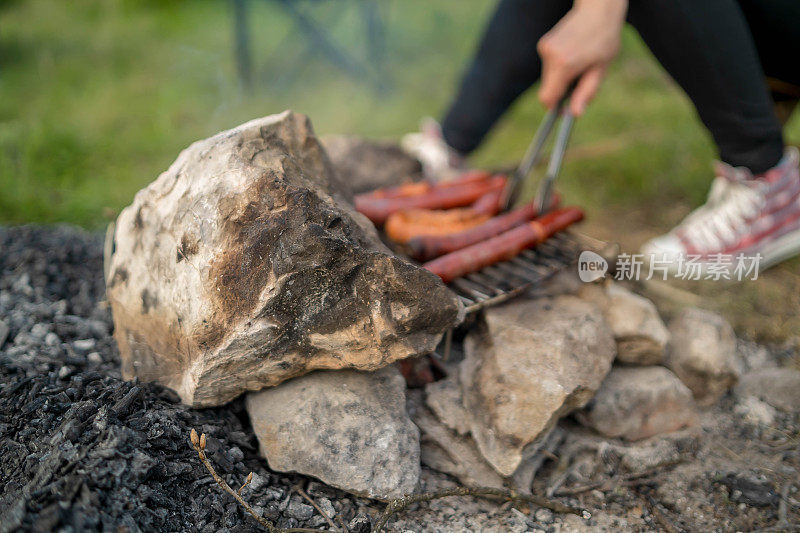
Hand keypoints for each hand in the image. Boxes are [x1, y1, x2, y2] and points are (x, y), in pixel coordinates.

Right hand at [537, 0, 627, 115]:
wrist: (597, 8)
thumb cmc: (604, 38)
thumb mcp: (600, 69)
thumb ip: (586, 92)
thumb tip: (575, 114)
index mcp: (564, 64)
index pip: (547, 98)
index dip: (555, 106)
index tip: (565, 107)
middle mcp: (550, 56)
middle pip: (548, 88)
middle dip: (562, 90)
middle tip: (581, 78)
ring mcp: (545, 48)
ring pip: (548, 77)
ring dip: (561, 77)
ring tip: (580, 62)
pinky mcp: (544, 44)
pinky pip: (548, 65)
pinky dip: (559, 66)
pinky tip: (573, 54)